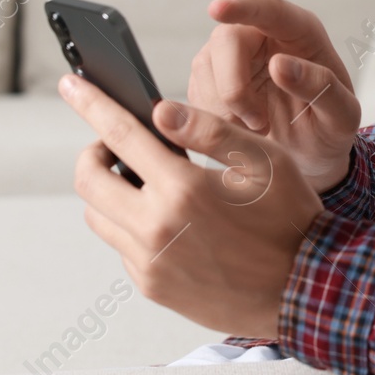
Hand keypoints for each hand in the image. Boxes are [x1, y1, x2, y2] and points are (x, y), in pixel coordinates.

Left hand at [63, 72, 323, 337]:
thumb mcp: (264, 161)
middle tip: (122, 147)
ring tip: (151, 185)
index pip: (119, 134)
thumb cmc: (291, 219)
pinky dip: (133, 227)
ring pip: (98, 215)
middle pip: (89, 179)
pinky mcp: (152, 286)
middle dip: (95, 153)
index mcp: (183, 187)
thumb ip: (208, 131)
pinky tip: (172, 223)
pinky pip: (123, 247)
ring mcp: (150, 262)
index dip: (91, 103)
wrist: (303, 289)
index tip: (71, 84)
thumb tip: (160, 110)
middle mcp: (156, 227)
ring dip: (112, 192)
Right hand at [189, 0, 359, 192]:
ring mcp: (232, 54)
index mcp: (301, 31)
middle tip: (259, 124)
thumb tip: (278, 65)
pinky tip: (241, 127)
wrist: (309, 156)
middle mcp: (262, 34)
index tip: (217, 9)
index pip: (269, 9)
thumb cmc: (329, 129)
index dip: (243, 7)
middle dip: (234, 87)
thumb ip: (321, 87)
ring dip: (225, 108)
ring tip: (258, 128)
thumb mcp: (341, 116)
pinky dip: (215, 117)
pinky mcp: (211, 78)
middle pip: (227, 39)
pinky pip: (197, 92)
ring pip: (206, 67)